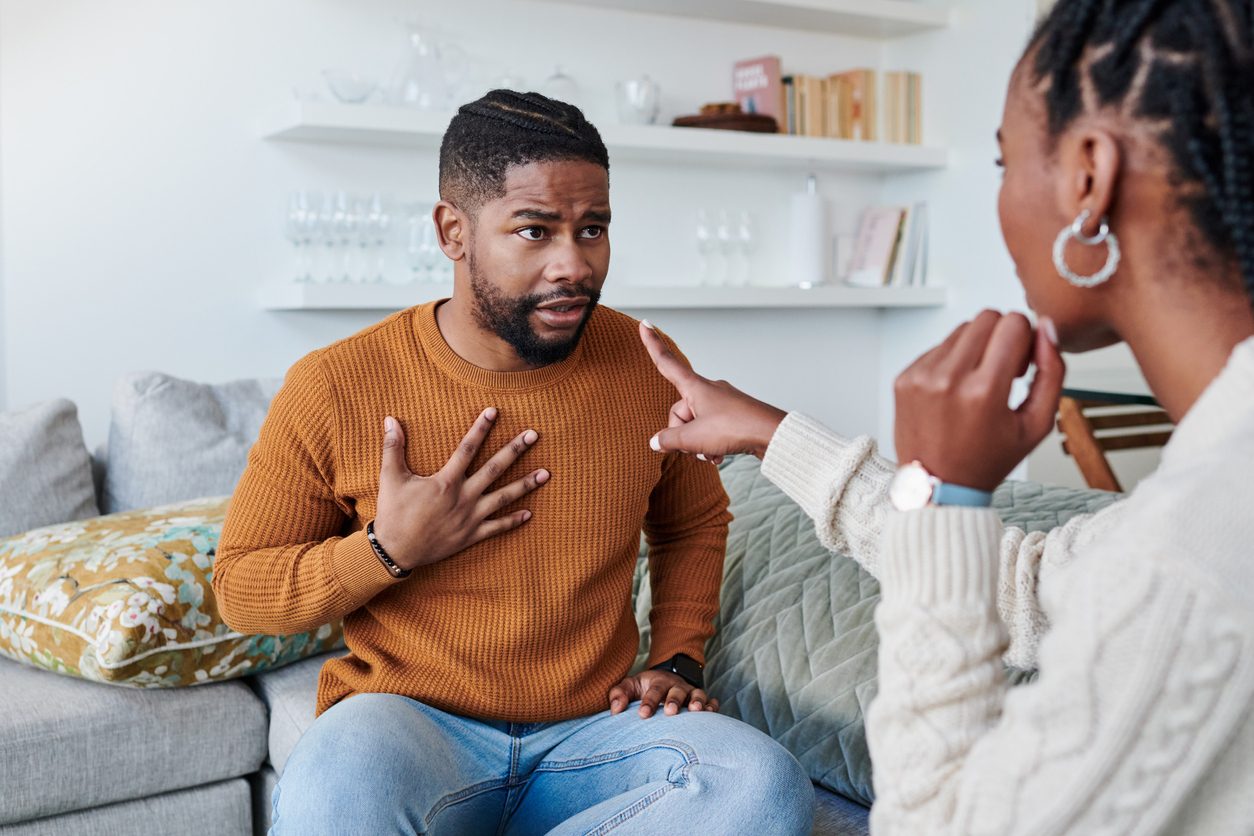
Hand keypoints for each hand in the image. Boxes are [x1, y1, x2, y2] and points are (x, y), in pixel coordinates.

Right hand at [372, 408, 548, 571]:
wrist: (395, 551)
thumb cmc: (393, 513)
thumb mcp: (391, 478)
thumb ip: (393, 447)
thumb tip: (390, 419)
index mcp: (446, 481)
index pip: (468, 448)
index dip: (481, 428)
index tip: (494, 411)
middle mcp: (463, 497)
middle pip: (494, 468)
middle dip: (515, 450)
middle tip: (534, 435)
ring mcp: (470, 517)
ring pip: (504, 497)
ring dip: (525, 484)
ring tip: (546, 473)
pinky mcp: (471, 536)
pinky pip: (497, 527)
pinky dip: (514, 521)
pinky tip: (530, 513)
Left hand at [608, 668, 719, 717]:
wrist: (664, 682)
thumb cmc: (644, 689)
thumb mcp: (629, 687)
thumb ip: (618, 694)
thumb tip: (615, 709)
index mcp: (658, 681)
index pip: (654, 689)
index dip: (649, 701)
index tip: (642, 714)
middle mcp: (676, 686)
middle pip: (677, 690)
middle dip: (674, 700)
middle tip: (670, 712)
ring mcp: (691, 693)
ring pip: (697, 694)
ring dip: (697, 701)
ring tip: (695, 711)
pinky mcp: (703, 701)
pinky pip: (712, 702)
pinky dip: (713, 707)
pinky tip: (711, 714)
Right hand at [640, 320, 786, 461]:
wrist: (772, 434)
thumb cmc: (735, 428)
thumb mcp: (694, 438)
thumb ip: (670, 440)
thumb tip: (656, 442)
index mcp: (695, 387)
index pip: (667, 362)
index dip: (652, 344)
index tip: (645, 323)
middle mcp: (708, 390)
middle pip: (680, 411)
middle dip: (682, 434)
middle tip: (693, 448)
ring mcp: (722, 402)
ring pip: (696, 423)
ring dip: (698, 443)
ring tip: (709, 454)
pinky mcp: (733, 415)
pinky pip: (712, 429)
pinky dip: (711, 444)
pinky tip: (718, 457)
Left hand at [894, 311, 1064, 491]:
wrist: (936, 486)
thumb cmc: (987, 460)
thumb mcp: (1036, 425)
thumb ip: (1052, 373)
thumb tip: (1047, 330)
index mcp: (983, 391)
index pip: (1013, 323)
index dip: (1026, 338)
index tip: (1021, 366)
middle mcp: (948, 379)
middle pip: (986, 317)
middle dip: (1002, 336)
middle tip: (1002, 370)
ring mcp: (921, 376)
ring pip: (961, 329)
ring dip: (976, 347)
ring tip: (978, 382)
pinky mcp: (904, 377)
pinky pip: (937, 347)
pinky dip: (951, 361)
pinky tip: (955, 390)